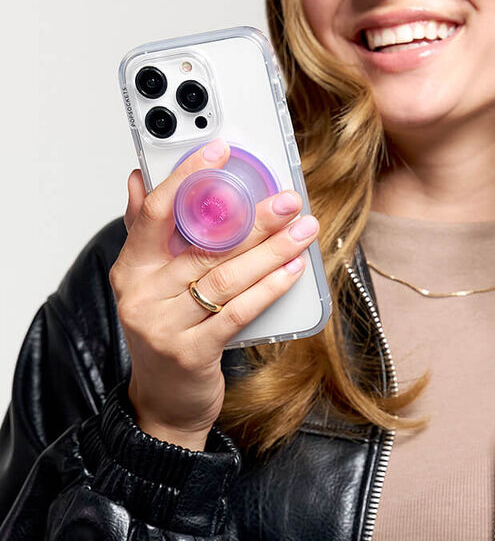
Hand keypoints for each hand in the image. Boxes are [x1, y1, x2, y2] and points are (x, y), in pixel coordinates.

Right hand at [110, 139, 318, 449]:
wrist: (162, 403)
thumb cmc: (165, 331)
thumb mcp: (148, 281)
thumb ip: (145, 230)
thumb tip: (140, 178)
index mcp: (131, 268)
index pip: (156, 211)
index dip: (188, 176)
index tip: (221, 150)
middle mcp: (141, 294)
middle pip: (205, 246)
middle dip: (254, 219)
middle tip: (290, 199)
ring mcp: (163, 327)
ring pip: (226, 277)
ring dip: (272, 251)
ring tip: (304, 231)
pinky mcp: (190, 354)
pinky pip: (238, 313)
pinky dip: (269, 288)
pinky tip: (294, 270)